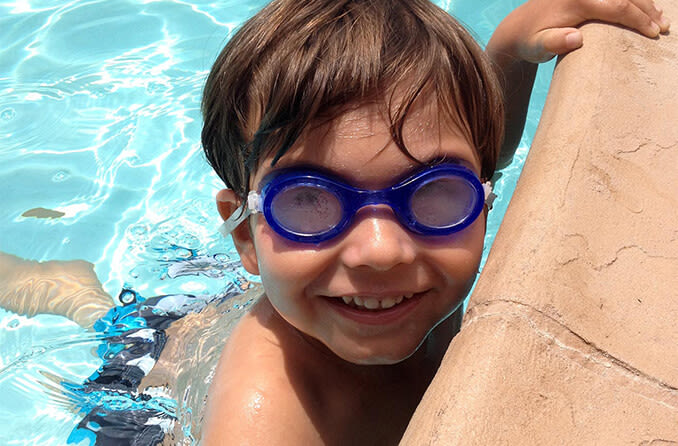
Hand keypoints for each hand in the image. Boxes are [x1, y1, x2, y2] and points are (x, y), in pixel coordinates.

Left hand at [489, 0, 670, 63]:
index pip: (617, 7)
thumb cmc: (530, 41)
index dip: (638, 20)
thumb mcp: (539, 46)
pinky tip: (645, 10)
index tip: (654, 34)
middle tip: (664, 28)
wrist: (518, 28)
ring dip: (645, 4)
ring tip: (661, 20)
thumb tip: (577, 38)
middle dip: (648, 11)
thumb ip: (555, 42)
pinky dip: (633, 1)